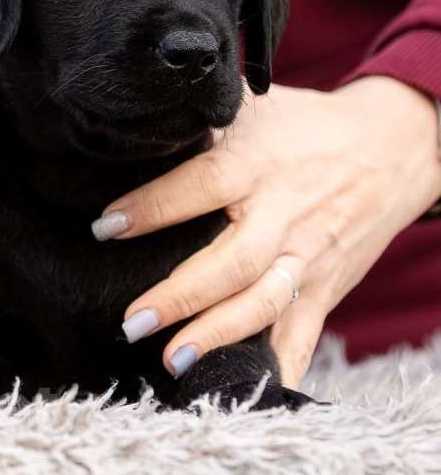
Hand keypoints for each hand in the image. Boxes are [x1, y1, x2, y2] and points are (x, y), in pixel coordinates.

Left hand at [96, 77, 440, 386]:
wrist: (391, 146)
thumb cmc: (305, 125)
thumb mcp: (253, 107)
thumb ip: (200, 118)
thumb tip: (138, 120)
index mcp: (257, 164)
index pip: (199, 187)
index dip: (152, 208)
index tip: (105, 227)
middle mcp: (283, 215)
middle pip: (231, 261)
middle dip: (180, 296)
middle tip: (132, 321)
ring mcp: (307, 256)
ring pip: (263, 303)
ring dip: (218, 334)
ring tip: (173, 358)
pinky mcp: (326, 285)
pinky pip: (303, 332)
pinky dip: (279, 365)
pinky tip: (245, 388)